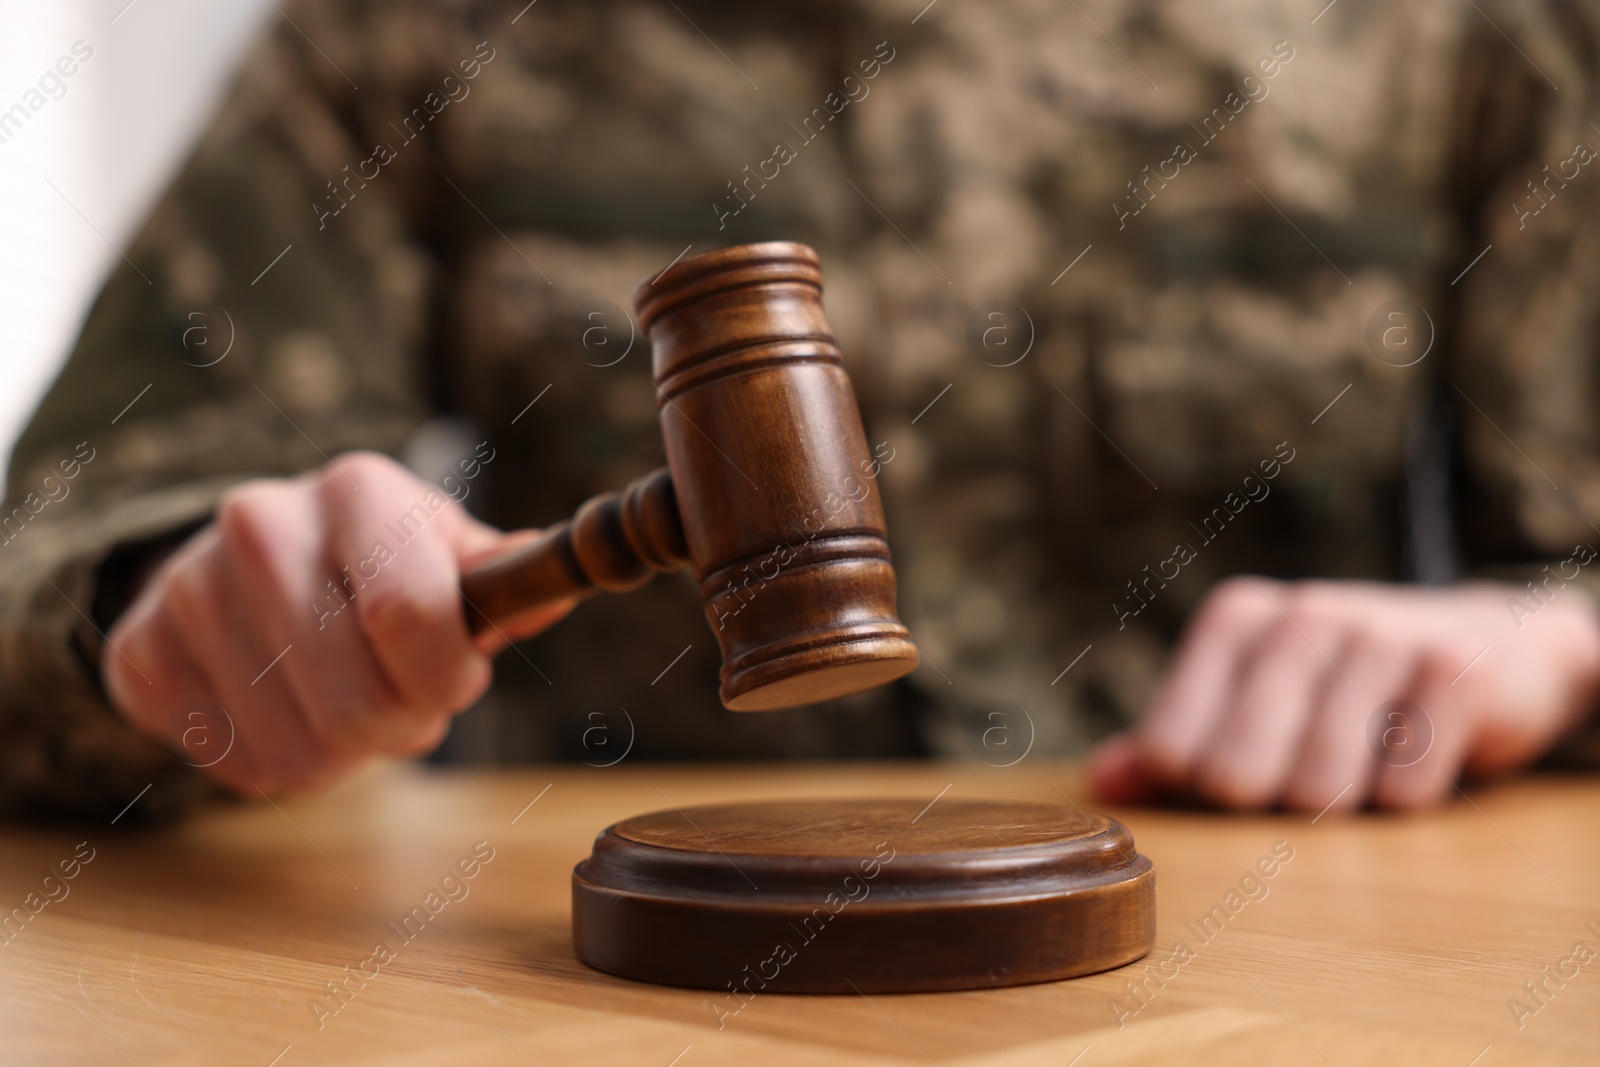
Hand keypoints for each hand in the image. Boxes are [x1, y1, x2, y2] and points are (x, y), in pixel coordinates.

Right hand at [103, 451, 573, 794]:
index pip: (411, 616)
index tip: (455, 679)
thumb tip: (556, 584)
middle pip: (357, 707)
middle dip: (401, 726)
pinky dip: (274, 760)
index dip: (446, 677)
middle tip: (400, 700)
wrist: (251, 559)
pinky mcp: (139, 651)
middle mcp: (261, 523)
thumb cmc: (379, 563)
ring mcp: (188, 587)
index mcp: (358, 491)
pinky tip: (280, 707)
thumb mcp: (448, 554)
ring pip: (297, 755)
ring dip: (341, 753)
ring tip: (342, 700)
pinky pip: (234, 766)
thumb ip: (503, 582)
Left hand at [1089, 577, 1599, 812]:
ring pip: (1320, 790)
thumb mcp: (1254, 700)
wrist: (1494, 646)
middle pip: (1236, 776)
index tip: (1241, 772)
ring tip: (1367, 760)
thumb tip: (1103, 784)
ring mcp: (1380, 635)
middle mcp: (1300, 614)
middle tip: (1309, 775)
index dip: (1200, 790)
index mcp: (1235, 618)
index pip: (1169, 750)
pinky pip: (1403, 791)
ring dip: (1345, 803)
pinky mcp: (1456, 672)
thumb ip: (1174, 742)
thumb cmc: (1346, 686)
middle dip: (1270, 803)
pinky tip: (1422, 752)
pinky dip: (1410, 797)